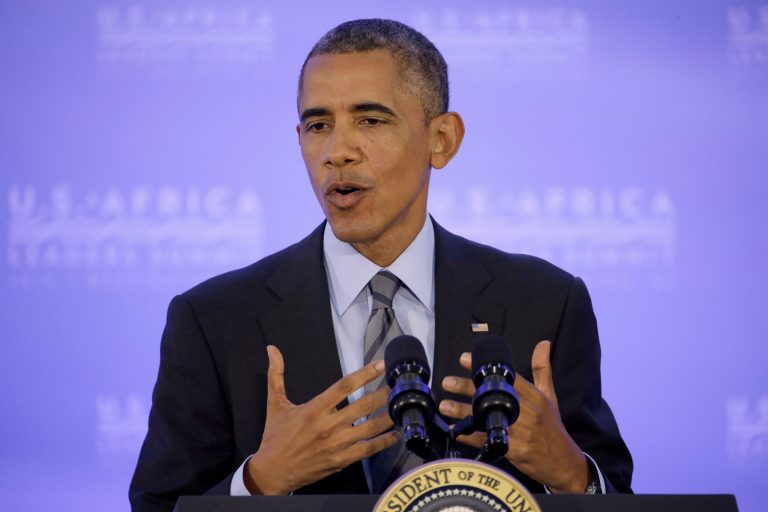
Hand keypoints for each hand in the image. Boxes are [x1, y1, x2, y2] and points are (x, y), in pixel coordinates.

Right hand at [245, 345, 399, 494]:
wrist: (272, 472)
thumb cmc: (275, 437)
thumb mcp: (275, 404)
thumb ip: (276, 375)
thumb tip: (272, 350)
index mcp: (314, 409)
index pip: (345, 386)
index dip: (365, 374)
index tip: (380, 365)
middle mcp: (328, 426)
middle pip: (363, 405)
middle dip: (384, 393)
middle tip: (399, 383)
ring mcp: (337, 444)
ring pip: (370, 427)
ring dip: (388, 416)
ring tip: (403, 405)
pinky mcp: (341, 460)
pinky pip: (368, 449)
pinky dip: (384, 442)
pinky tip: (396, 435)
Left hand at [439, 340, 587, 492]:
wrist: (565, 462)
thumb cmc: (553, 426)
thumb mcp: (550, 396)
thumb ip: (542, 369)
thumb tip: (543, 343)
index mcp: (533, 396)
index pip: (507, 376)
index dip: (484, 367)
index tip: (464, 359)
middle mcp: (526, 411)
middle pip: (492, 396)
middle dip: (467, 388)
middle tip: (447, 382)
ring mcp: (520, 431)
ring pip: (486, 418)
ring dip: (463, 412)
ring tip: (444, 406)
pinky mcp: (514, 450)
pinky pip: (488, 441)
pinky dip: (470, 436)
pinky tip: (455, 431)